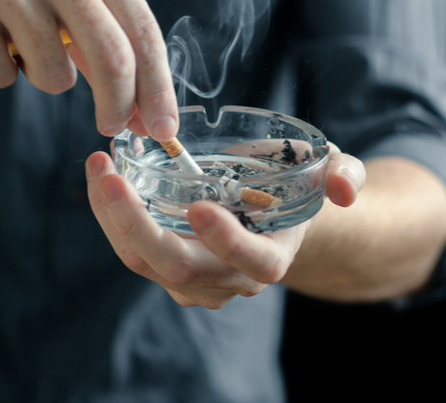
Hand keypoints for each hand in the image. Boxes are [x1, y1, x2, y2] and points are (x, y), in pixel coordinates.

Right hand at [0, 0, 176, 139]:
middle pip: (112, 56)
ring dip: (43, 80)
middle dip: (118, 105)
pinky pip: (2, 76)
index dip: (158, 89)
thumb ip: (109, 45)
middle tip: (112, 128)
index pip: (143, 31)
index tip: (165, 130)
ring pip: (54, 75)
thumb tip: (146, 115)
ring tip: (21, 50)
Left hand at [85, 143, 364, 308]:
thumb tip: (345, 189)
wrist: (268, 210)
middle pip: (181, 269)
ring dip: (113, 218)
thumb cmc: (298, 186)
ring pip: (145, 263)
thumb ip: (346, 174)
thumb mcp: (332, 170)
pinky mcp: (165, 266)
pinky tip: (103, 178)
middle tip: (113, 177)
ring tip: (99, 168)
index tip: (200, 207)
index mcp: (271, 258)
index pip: (252, 263)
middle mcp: (229, 278)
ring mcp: (193, 277)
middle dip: (140, 226)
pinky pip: (131, 250)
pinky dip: (110, 216)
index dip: (227, 242)